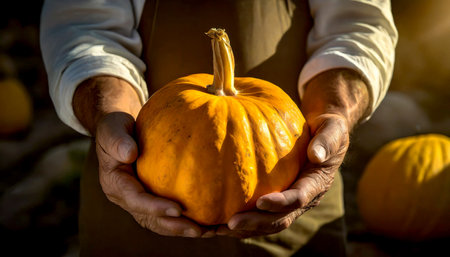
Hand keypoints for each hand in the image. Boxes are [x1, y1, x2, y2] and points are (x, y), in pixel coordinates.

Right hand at [73, 76, 212, 237]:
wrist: (119, 133)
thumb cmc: (116, 128)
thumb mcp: (112, 129)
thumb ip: (117, 140)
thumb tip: (129, 153)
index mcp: (115, 184)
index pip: (136, 200)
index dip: (156, 207)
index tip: (178, 209)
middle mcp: (127, 198)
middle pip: (151, 219)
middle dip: (174, 227)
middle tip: (198, 230)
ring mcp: (140, 202)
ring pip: (161, 222)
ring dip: (183, 228)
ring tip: (209, 231)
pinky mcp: (152, 198)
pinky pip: (169, 213)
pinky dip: (186, 218)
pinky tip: (209, 219)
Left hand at [216, 69, 368, 237]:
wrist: (325, 136)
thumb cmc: (328, 129)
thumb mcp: (332, 130)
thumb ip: (326, 141)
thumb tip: (316, 155)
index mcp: (316, 184)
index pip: (298, 198)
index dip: (281, 202)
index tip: (261, 202)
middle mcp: (304, 199)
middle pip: (279, 219)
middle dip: (256, 223)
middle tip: (231, 223)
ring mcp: (290, 203)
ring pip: (267, 223)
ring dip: (245, 228)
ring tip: (217, 229)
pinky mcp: (278, 200)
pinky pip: (260, 215)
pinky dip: (241, 221)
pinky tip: (217, 220)